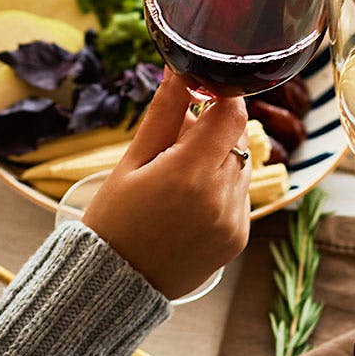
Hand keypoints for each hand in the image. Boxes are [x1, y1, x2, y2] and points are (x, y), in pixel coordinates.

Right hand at [83, 73, 249, 298]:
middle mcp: (220, 198)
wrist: (113, 285)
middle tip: (175, 144)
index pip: (232, 113)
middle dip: (212, 130)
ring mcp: (233, 221)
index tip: (201, 94)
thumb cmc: (113, 220)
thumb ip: (165, 114)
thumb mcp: (131, 162)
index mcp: (189, 174)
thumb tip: (181, 70)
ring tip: (177, 179)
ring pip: (240, 165)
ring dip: (218, 160)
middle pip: (236, 137)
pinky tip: (188, 204)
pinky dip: (221, 189)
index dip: (220, 96)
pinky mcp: (238, 238)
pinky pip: (240, 196)